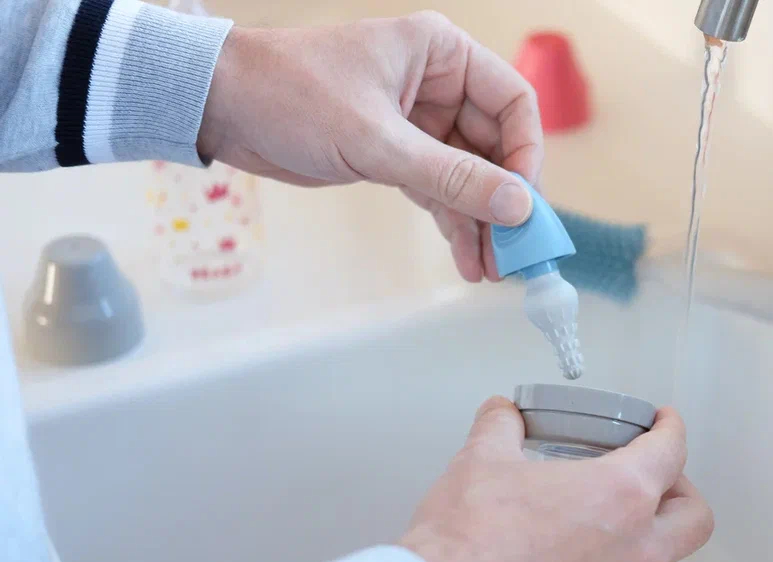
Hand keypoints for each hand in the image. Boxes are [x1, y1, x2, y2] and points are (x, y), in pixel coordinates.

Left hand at [197, 11, 543, 281]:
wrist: (220, 107)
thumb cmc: (289, 93)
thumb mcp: (377, 139)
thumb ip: (451, 176)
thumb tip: (517, 207)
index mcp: (441, 54)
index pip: (513, 104)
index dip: (525, 156)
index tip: (524, 205)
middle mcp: (437, 85)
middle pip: (495, 147)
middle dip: (503, 202)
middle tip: (514, 252)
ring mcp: (418, 122)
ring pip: (467, 176)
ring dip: (480, 222)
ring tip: (490, 268)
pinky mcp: (394, 154)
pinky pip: (438, 191)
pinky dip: (453, 223)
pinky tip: (466, 258)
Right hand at [400, 397, 713, 561]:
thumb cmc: (468, 546)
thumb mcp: (482, 461)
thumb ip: (500, 428)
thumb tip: (501, 415)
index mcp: (620, 497)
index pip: (671, 452)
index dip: (671, 429)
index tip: (665, 424)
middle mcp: (634, 550)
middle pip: (693, 517)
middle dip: (681, 489)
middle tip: (658, 474)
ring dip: (653, 535)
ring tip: (620, 518)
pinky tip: (582, 556)